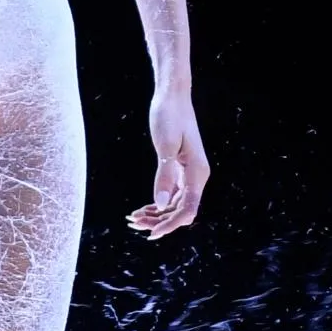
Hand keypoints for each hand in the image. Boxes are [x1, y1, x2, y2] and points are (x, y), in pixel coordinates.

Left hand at [128, 87, 208, 239]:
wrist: (173, 97)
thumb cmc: (170, 116)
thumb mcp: (165, 145)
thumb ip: (164, 175)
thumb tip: (160, 204)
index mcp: (198, 173)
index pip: (187, 210)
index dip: (170, 225)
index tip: (151, 234)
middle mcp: (197, 177)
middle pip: (181, 211)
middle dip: (159, 221)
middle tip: (133, 223)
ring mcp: (189, 174)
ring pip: (175, 204)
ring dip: (157, 214)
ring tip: (133, 219)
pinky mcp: (181, 169)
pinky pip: (172, 194)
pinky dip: (158, 203)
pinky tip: (142, 208)